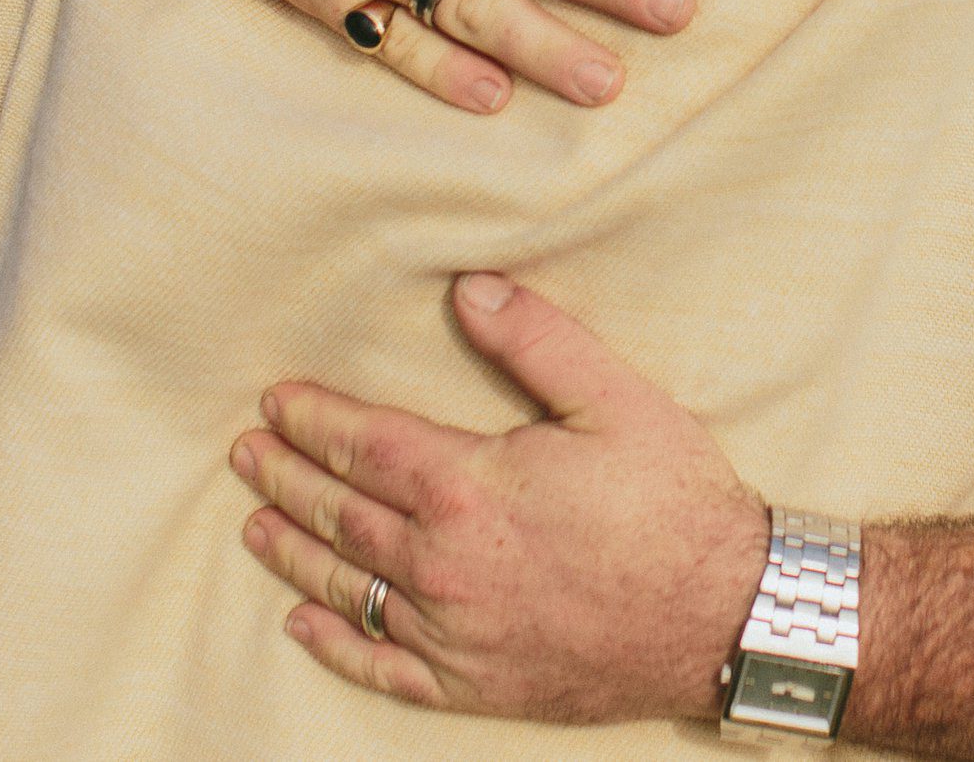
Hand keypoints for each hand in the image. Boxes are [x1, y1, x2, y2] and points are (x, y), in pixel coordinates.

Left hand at [231, 273, 766, 723]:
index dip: (314, 420)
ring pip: (349, 586)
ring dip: (294, 551)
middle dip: (287, 479)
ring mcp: (454, 633)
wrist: (727, 620)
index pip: (364, 446)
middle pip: (341, 514)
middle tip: (246, 454)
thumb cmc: (676, 506)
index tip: (276, 401)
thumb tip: (469, 290)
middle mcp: (444, 565)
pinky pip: (382, 668)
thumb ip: (537, 341)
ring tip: (255, 525)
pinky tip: (302, 623)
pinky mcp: (473, 685)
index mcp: (469, 488)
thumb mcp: (617, 400)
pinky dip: (335, 645)